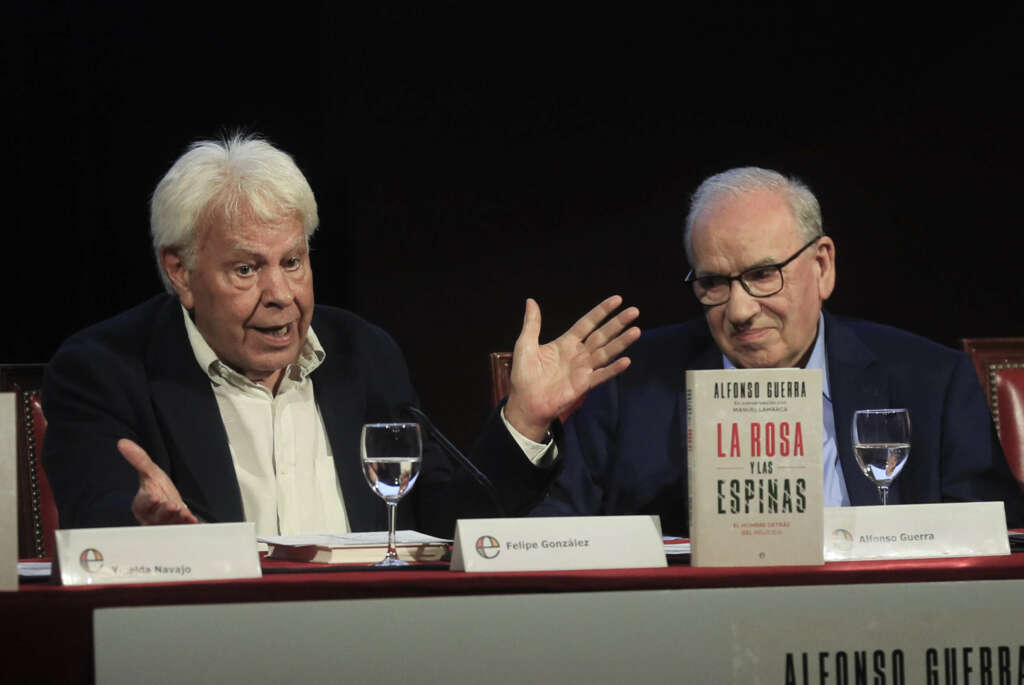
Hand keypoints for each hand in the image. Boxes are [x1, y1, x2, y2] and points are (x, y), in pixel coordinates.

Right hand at [117, 438, 198, 524]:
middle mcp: (152, 516)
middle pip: (156, 516)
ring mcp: (165, 524)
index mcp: (142, 504)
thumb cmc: (157, 488)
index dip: (147, 501)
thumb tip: (122, 443)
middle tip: (172, 506)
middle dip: (164, 511)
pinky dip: (186, 524)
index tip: (153, 496)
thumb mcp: (150, 472)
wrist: (172, 503)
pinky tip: (192, 520)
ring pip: (169, 523)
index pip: (142, 503)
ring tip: (183, 512)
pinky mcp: (177, 527)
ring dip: (176, 518)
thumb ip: (138, 459)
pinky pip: (181, 528)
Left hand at [505, 295, 639, 440]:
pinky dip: (613, 369)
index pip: (587, 323)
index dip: (602, 311)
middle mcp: (578, 354)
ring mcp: (583, 369)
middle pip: (602, 335)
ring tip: (636, 331)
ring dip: (621, 342)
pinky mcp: (584, 384)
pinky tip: (626, 361)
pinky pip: (601, 375)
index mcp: (566, 343)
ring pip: (606, 352)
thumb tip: (531, 300)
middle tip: (634, 311)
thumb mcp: (526, 345)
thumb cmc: (524, 375)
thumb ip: (532, 324)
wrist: (525, 403)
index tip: (617, 300)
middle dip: (618, 323)